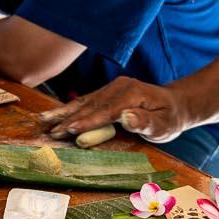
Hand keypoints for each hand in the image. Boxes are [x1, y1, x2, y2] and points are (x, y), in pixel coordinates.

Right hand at [40, 77, 188, 143]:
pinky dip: (70, 109)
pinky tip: (56, 115)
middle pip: (90, 105)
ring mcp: (112, 88)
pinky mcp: (108, 92)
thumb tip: (126, 117)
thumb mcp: (163, 125)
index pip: (105, 110)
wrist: (174, 104)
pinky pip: (87, 101)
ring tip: (43, 120)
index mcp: (132, 94)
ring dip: (63, 112)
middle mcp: (119, 87)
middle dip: (68, 118)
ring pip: (84, 101)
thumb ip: (145, 122)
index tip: (70, 130)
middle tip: (49, 131)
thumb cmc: (169, 118)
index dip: (87, 121)